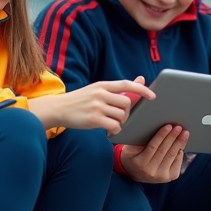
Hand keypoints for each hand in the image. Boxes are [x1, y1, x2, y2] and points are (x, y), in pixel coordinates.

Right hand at [28, 77, 153, 133]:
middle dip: (128, 112)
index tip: (153, 96)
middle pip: (127, 103)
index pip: (127, 85)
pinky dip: (115, 130)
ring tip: (112, 123)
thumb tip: (141, 79)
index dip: (142, 90)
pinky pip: (114, 126)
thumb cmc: (80, 100)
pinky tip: (109, 130)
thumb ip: (117, 88)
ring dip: (121, 122)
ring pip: (121, 115)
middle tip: (120, 117)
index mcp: (103, 85)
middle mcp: (101, 94)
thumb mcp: (97, 90)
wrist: (58, 108)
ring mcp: (97, 107)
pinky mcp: (93, 119)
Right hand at [120, 124, 189, 182]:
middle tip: (179, 127)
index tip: (169, 126)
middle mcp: (151, 172)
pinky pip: (177, 162)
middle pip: (165, 151)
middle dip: (173, 137)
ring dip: (180, 143)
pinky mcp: (169, 177)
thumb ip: (139, 140)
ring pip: (173, 156)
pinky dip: (180, 152)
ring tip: (184, 133)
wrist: (135, 173)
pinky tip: (181, 144)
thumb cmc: (133, 155)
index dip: (161, 135)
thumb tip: (152, 126)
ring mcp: (161, 176)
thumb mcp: (131, 148)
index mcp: (140, 163)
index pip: (153, 147)